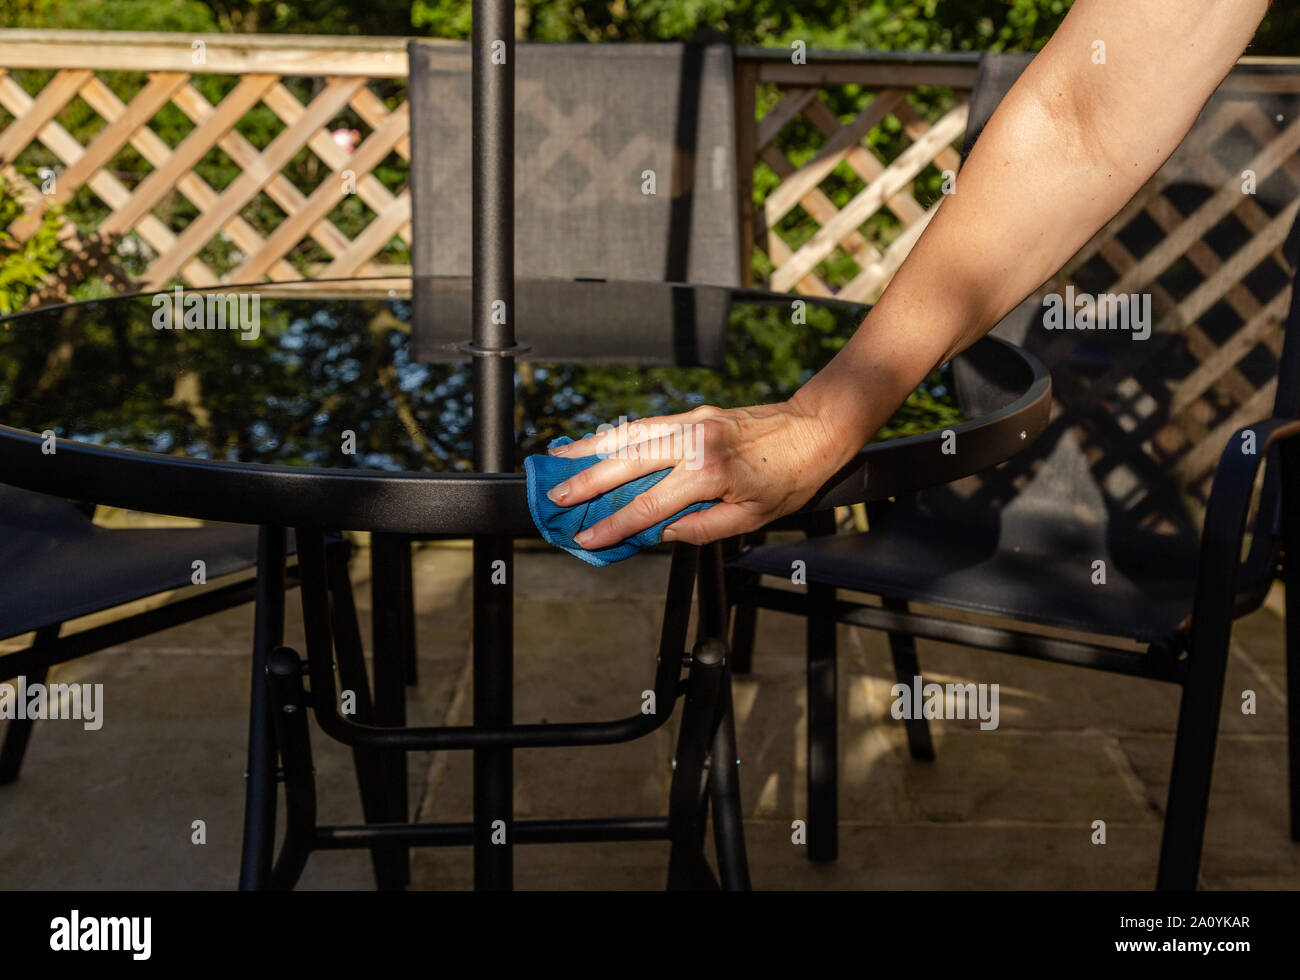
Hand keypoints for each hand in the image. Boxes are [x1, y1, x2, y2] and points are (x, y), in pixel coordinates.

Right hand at [545, 397, 850, 547]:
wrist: (815, 429)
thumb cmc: (791, 477)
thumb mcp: (752, 518)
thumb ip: (701, 528)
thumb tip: (662, 533)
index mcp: (710, 473)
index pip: (650, 506)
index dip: (615, 526)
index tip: (587, 539)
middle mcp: (695, 442)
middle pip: (628, 463)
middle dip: (587, 482)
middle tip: (555, 498)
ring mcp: (692, 422)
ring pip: (630, 435)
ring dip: (591, 449)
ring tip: (558, 462)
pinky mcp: (693, 414)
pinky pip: (645, 425)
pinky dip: (616, 434)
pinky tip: (595, 443)